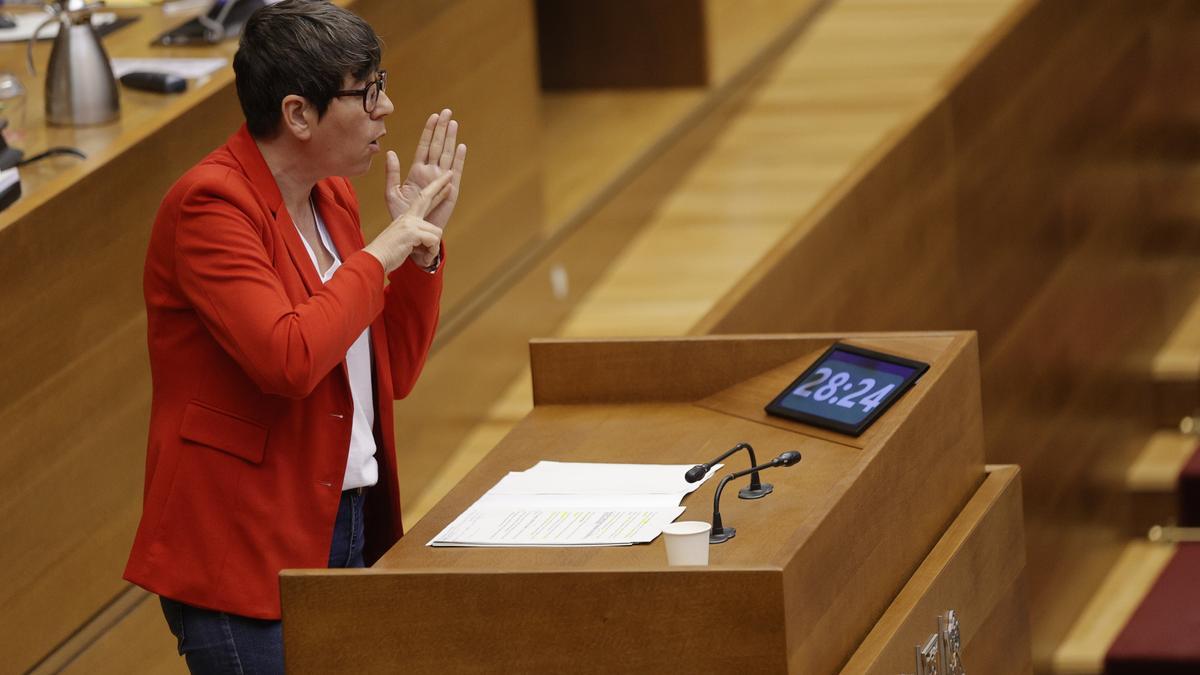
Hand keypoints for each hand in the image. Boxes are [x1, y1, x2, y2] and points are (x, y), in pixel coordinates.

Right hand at [366, 171, 452, 273]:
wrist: (375, 259)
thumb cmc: (389, 253)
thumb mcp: (405, 241)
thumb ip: (419, 237)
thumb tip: (433, 240)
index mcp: (407, 218)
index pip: (423, 199)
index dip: (435, 189)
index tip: (446, 181)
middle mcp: (408, 217)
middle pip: (427, 197)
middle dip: (440, 188)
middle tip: (451, 177)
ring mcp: (409, 223)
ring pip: (437, 232)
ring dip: (433, 248)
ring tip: (423, 256)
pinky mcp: (412, 232)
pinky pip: (434, 241)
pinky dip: (431, 253)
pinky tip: (423, 257)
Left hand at [386, 108, 466, 229]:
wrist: (415, 235)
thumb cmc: (403, 217)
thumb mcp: (391, 193)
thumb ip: (391, 173)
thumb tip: (390, 151)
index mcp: (417, 172)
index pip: (424, 146)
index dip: (429, 131)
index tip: (433, 116)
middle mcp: (431, 173)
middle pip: (437, 146)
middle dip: (442, 129)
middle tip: (447, 111)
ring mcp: (441, 181)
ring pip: (446, 155)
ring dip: (450, 139)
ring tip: (453, 123)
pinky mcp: (450, 191)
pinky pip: (455, 172)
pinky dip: (458, 159)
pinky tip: (460, 146)